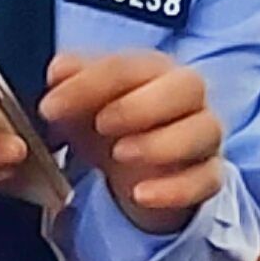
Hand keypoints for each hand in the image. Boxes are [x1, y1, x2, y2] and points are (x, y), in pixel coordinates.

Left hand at [39, 52, 226, 234]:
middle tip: (100, 124)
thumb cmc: (112, 122)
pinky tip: (140, 195)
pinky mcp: (208, 175)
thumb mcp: (85, 102)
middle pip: (187, 86)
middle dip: (142, 104)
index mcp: (154, 69)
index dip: (89, 84)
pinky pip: (206, 180)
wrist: (137, 167)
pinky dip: (175, 189)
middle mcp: (187, 97)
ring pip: (204, 131)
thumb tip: (58, 69)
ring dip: (162, 143)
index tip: (51, 107)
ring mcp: (203, 136)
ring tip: (120, 155)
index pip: (129, 66)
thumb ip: (72, 81)